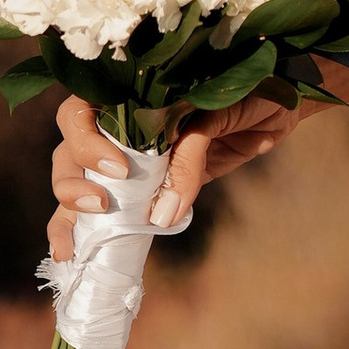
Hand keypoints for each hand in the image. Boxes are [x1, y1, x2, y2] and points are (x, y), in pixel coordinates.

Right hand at [45, 91, 305, 259]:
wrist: (280, 105)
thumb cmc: (246, 95)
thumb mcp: (215, 117)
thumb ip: (187, 158)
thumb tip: (163, 214)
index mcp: (128, 94)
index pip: (80, 112)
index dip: (85, 141)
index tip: (118, 168)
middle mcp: (120, 126)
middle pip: (69, 151)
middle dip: (71, 181)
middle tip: (100, 205)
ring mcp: (131, 159)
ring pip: (78, 182)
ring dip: (68, 213)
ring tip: (71, 246)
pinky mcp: (149, 189)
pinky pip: (109, 209)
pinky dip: (86, 231)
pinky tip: (71, 254)